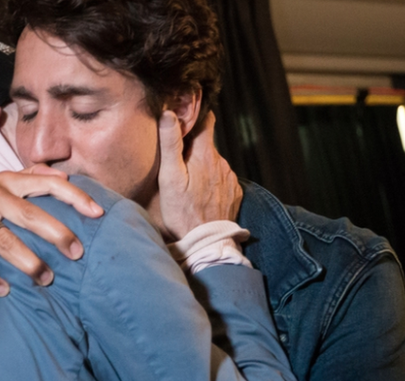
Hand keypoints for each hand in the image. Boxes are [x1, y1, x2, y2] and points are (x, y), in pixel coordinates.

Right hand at [0, 167, 103, 295]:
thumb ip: (26, 179)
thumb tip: (62, 175)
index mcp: (4, 180)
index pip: (47, 182)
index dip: (75, 196)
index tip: (98, 213)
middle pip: (31, 214)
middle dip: (58, 234)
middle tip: (77, 253)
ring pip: (5, 241)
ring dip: (29, 263)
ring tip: (46, 279)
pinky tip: (3, 290)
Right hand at [154, 111, 241, 240]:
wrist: (206, 242)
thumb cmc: (182, 212)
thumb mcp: (170, 178)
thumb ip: (171, 144)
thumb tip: (169, 114)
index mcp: (206, 155)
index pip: (207, 121)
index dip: (195, 117)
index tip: (184, 119)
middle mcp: (223, 163)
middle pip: (207, 145)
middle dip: (194, 149)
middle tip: (178, 163)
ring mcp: (231, 179)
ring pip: (214, 164)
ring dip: (203, 167)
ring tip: (189, 184)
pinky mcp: (234, 193)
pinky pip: (222, 180)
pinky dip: (212, 183)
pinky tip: (201, 196)